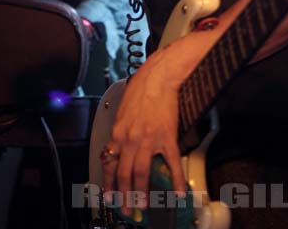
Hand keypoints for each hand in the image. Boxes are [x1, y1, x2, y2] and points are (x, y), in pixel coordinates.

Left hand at [102, 46, 186, 216]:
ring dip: (142, 192)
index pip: (109, 163)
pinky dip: (175, 180)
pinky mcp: (166, 137)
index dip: (109, 183)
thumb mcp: (122, 111)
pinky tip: (178, 193)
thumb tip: (118, 147)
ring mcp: (148, 140)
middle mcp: (130, 139)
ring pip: (141, 172)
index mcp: (118, 132)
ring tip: (144, 206)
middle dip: (123, 195)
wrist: (157, 78)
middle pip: (124, 173)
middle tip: (126, 209)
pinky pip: (170, 163)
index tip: (109, 196)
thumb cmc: (140, 89)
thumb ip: (120, 131)